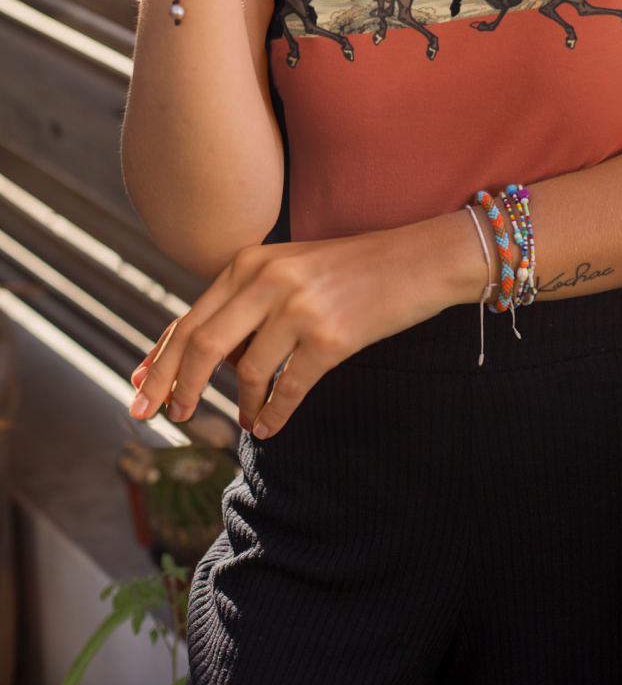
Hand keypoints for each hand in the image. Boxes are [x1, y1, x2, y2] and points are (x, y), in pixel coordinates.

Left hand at [128, 212, 483, 438]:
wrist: (419, 259)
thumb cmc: (354, 268)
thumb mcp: (291, 268)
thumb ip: (247, 301)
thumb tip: (204, 357)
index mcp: (250, 262)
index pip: (189, 318)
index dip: (158, 359)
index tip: (138, 390)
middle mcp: (267, 280)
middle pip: (200, 345)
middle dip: (174, 387)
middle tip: (165, 419)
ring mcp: (298, 309)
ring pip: (243, 372)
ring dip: (237, 404)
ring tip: (243, 418)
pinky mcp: (329, 338)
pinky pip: (286, 389)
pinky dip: (273, 414)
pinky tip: (269, 425)